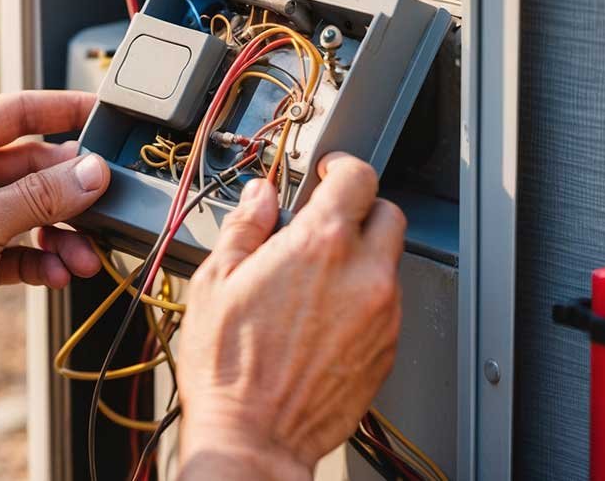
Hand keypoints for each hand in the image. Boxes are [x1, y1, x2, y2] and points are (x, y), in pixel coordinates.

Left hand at [0, 89, 109, 380]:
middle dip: (68, 191)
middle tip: (105, 204)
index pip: (14, 112)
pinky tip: (58, 273)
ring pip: (27, 209)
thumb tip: (91, 172)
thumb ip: (41, 196)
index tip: (100, 112)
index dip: (61, 110)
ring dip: (59, 232)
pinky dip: (40, 257)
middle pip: (28, 166)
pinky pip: (16, 244)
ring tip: (84, 256)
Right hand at [174, 153, 404, 478]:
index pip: (358, 176)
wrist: (254, 437)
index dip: (341, 167)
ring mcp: (381, 314)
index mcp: (319, 244)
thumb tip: (259, 197)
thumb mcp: (216, 281)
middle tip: (325, 224)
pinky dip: (363, 299)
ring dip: (361, 258)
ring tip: (315, 281)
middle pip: (388, 213)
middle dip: (359, 210)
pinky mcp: (387, 349)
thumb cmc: (228, 368)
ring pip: (388, 261)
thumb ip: (245, 227)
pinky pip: (386, 305)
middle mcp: (362, 274)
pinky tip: (324, 317)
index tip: (328, 174)